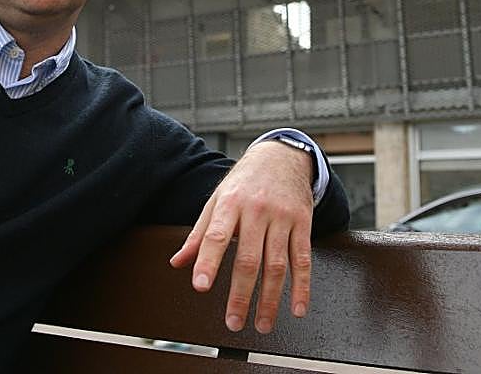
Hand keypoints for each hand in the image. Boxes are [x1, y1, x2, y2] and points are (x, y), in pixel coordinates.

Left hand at [169, 141, 314, 333]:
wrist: (282, 156)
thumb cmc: (245, 182)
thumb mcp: (217, 199)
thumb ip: (199, 233)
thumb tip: (178, 262)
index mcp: (230, 203)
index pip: (216, 235)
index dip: (207, 261)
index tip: (200, 286)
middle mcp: (257, 210)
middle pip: (248, 258)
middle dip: (240, 295)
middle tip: (233, 322)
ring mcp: (282, 217)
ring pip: (276, 265)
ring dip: (269, 299)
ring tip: (261, 323)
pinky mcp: (303, 223)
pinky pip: (303, 259)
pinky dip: (301, 287)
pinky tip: (296, 308)